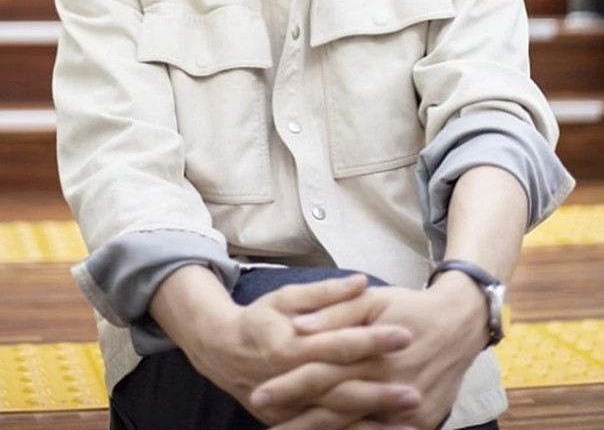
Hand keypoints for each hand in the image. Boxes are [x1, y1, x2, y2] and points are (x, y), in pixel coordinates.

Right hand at [184, 273, 420, 428]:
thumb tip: (361, 281)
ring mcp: (290, 407)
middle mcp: (291, 379)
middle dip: (379, 391)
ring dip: (372, 419)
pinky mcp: (290, 422)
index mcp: (292, 345)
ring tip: (407, 420)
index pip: (340, 343)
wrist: (223, 352)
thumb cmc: (260, 320)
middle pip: (342, 386)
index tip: (404, 335)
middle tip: (414, 390)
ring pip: (336, 417)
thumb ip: (325, 292)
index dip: (373, 340)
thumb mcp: (287, 296)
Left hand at [250, 276, 486, 429]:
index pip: (320, 373)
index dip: (288, 385)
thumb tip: (298, 326)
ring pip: (355, 429)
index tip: (258, 393)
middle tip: (266, 420)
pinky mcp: (421, 423)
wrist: (458, 324)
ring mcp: (406, 410)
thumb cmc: (408, 307)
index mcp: (370, 353)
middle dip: (296, 419)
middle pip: (333, 408)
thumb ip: (334, 312)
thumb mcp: (371, 299)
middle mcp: (387, 385)